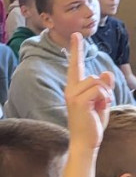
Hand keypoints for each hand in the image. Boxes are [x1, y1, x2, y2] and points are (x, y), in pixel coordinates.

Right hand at [64, 32, 112, 149]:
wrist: (85, 141)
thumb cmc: (92, 123)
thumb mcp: (102, 101)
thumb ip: (104, 86)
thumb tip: (106, 72)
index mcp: (74, 89)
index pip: (75, 66)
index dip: (76, 50)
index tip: (75, 35)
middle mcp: (70, 90)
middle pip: (95, 76)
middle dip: (104, 90)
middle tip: (100, 106)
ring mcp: (73, 95)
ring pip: (98, 82)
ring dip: (105, 95)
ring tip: (98, 108)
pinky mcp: (79, 100)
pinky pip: (99, 90)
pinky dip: (104, 99)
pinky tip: (98, 109)